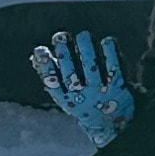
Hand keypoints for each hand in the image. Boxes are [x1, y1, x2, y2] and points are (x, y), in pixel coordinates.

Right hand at [31, 30, 132, 146]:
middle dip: (65, 54)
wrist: (112, 120)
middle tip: (60, 36)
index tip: (40, 50)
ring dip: (86, 50)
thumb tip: (35, 56)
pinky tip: (107, 40)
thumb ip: (51, 74)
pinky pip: (114, 68)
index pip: (52, 83)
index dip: (45, 67)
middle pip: (71, 74)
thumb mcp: (66, 92)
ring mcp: (100, 92)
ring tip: (83, 35)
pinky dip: (111, 54)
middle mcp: (82, 97)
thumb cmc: (83, 99)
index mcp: (65, 98)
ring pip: (92, 68)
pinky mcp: (118, 87)